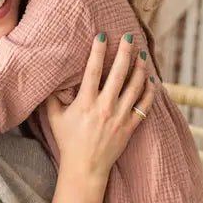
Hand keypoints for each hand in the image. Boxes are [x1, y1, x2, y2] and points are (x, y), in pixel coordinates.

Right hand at [46, 33, 154, 181]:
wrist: (85, 168)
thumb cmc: (68, 141)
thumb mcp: (54, 118)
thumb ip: (52, 97)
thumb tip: (50, 78)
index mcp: (85, 103)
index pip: (93, 70)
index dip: (98, 51)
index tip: (102, 34)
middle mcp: (105, 107)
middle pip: (118, 73)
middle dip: (125, 52)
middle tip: (130, 37)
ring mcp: (120, 117)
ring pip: (135, 87)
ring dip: (140, 69)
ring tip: (142, 55)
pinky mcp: (130, 127)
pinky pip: (144, 106)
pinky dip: (149, 92)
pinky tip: (151, 80)